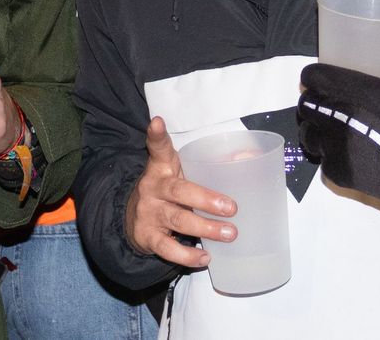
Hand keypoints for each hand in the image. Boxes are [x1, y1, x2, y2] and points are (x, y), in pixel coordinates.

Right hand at [123, 117, 236, 268]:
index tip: (157, 123)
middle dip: (206, 199)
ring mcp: (148, 212)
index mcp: (161, 168)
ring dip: (206, 227)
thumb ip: (204, 166)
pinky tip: (205, 257)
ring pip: (177, 219)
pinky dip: (188, 255)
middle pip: (178, 190)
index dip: (157, 135)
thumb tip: (246, 159)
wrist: (132, 219)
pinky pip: (168, 248)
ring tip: (230, 233)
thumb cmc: (167, 192)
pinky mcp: (147, 236)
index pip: (158, 149)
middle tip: (231, 207)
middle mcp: (152, 187)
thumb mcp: (178, 173)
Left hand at [296, 64, 379, 218]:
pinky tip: (354, 159)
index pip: (312, 77)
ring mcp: (335, 146)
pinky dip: (335, 160)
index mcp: (352, 88)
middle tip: (334, 110)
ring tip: (340, 137)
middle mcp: (336, 115)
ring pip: (309, 136)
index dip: (317, 79)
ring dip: (320, 134)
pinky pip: (325, 163)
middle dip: (317, 107)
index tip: (326, 83)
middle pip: (306, 106)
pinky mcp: (341, 174)